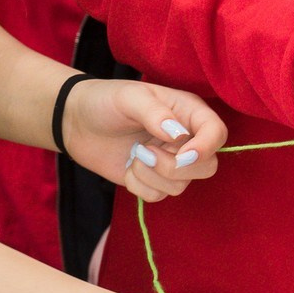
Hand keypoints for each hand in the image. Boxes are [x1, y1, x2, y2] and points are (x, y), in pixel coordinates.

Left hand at [61, 79, 224, 203]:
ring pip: (181, 185)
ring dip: (151, 175)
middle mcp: (185, 139)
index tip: (181, 154)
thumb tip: (178, 135)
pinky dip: (140, 186)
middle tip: (145, 152)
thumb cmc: (105, 101)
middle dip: (174, 167)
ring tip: (134, 155)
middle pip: (207, 167)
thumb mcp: (129, 97)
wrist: (77, 122)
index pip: (217, 133)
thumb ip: (155, 113)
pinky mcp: (153, 179)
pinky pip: (159, 196)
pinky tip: (128, 166)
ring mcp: (170, 161)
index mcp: (188, 112)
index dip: (205, 148)